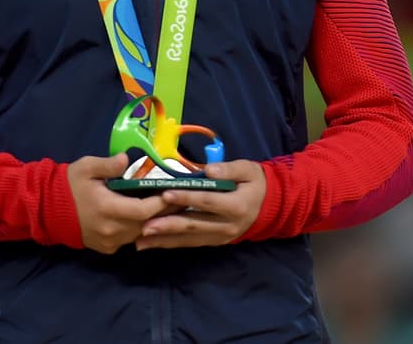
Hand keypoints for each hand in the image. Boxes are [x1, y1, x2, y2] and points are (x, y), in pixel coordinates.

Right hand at [68, 153, 177, 253]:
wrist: (48, 210)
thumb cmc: (70, 185)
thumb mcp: (87, 167)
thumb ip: (108, 164)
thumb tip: (126, 159)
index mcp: (107, 208)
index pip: (143, 211)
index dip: (161, 203)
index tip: (173, 192)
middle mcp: (111, 229)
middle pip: (147, 224)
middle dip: (164, 212)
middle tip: (179, 198)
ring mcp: (109, 242)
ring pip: (141, 234)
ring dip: (154, 222)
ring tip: (167, 207)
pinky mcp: (106, 248)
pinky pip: (130, 239)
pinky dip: (140, 229)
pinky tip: (149, 218)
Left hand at [135, 160, 266, 249]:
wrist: (270, 205)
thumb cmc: (255, 182)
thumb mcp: (248, 169)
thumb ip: (228, 169)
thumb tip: (208, 170)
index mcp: (236, 205)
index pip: (207, 201)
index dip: (186, 198)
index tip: (165, 195)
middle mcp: (227, 225)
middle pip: (194, 225)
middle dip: (167, 226)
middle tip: (144, 226)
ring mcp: (221, 237)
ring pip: (189, 239)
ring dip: (164, 240)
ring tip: (141, 240)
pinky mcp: (215, 242)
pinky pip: (191, 243)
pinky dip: (171, 244)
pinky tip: (153, 244)